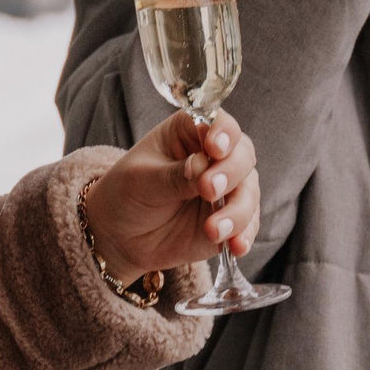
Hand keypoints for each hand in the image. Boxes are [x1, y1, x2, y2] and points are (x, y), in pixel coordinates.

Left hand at [82, 109, 260, 285]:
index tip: (214, 148)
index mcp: (190, 133)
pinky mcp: (230, 219)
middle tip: (208, 189)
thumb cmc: (127, 195)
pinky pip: (248, 225)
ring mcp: (226, 189)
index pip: (218, 123)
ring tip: (214, 229)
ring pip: (249, 192)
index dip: (223, 132)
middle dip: (231, 172)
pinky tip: (236, 246)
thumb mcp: (142, 181)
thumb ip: (174, 175)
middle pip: (242, 155)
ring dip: (237, 211)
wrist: (121, 237)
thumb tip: (203, 166)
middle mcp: (215, 157)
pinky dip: (245, 234)